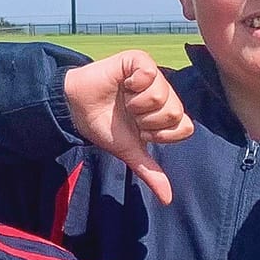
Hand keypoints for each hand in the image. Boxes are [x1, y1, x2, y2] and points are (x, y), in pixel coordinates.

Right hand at [61, 50, 193, 203]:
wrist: (75, 109)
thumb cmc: (103, 126)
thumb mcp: (128, 150)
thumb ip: (149, 171)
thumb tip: (167, 199)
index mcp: (165, 113)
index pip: (185, 127)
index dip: (159, 134)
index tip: (140, 131)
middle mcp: (164, 93)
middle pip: (176, 112)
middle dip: (146, 120)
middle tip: (129, 114)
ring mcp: (152, 75)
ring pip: (162, 94)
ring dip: (136, 104)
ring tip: (124, 99)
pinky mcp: (138, 60)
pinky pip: (150, 73)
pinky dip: (133, 83)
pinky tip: (123, 84)